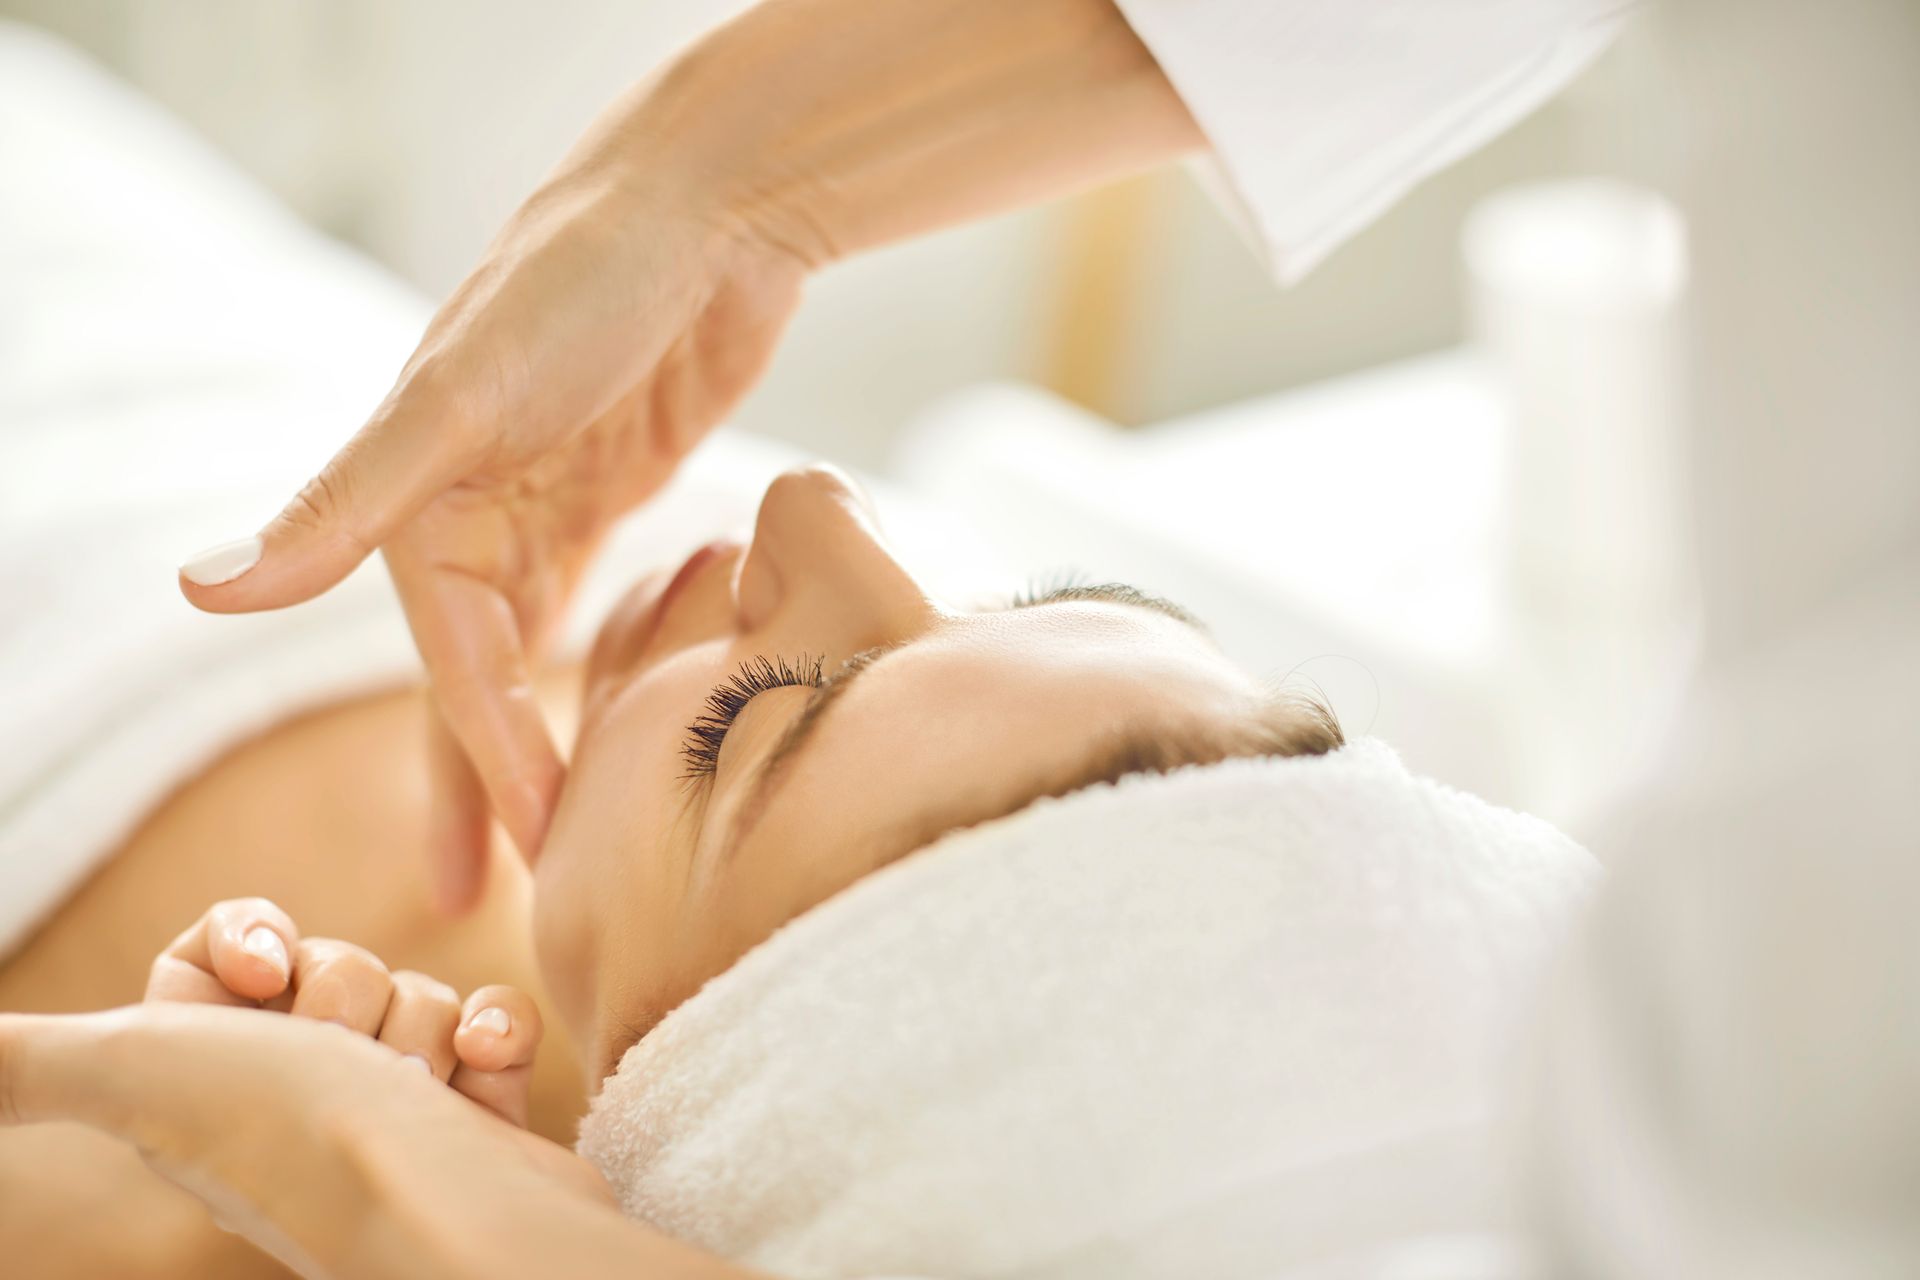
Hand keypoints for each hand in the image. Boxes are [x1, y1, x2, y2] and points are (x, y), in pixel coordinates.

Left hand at [0, 1004, 633, 1279]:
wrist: (441, 1215)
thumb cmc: (292, 1139)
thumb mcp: (134, 1071)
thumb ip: (26, 1064)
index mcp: (207, 1078)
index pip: (231, 951)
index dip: (254, 940)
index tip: (265, 973)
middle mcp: (295, 1091)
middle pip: (334, 962)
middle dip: (348, 992)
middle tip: (337, 1061)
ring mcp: (395, 1099)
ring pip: (415, 988)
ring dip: (422, 1026)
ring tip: (410, 1094)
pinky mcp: (476, 1105)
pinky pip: (492, 1017)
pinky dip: (496, 1033)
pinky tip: (480, 1068)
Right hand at [175, 0, 1196, 917]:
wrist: (706, 208)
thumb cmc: (579, 282)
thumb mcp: (458, 396)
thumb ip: (346, 503)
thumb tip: (204, 590)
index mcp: (426, 500)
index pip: (455, 660)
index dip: (485, 757)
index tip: (521, 850)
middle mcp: (477, 509)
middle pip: (479, 676)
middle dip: (483, 779)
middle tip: (487, 894)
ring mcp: (548, 502)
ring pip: (535, 651)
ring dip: (542, 735)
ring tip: (561, 832)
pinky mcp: (617, 490)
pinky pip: (598, 600)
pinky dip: (600, 659)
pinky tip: (614, 717)